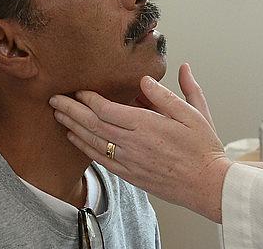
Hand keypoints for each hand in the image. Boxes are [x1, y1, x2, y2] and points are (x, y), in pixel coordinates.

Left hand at [49, 64, 231, 222]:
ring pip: (92, 142)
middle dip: (71, 110)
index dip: (88, 98)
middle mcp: (133, 144)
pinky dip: (84, 147)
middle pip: (92, 124)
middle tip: (54, 99)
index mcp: (147, 125)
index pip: (106, 109)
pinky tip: (75, 139)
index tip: (79, 88)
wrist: (207, 185)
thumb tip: (147, 78)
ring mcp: (129, 161)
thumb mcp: (194, 112)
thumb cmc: (203, 148)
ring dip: (72, 127)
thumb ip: (169, 93)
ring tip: (58, 115)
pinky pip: (100, 159)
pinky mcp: (130, 174)